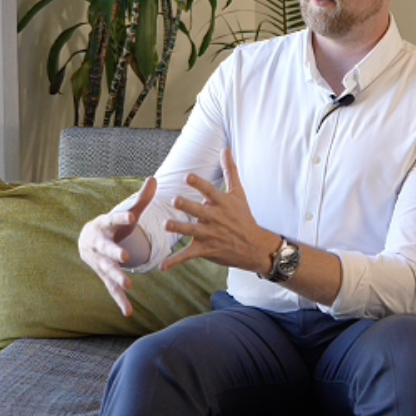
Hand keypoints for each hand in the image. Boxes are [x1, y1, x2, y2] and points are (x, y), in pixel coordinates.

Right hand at [78, 177, 155, 316]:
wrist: (88, 240)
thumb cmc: (113, 224)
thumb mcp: (126, 211)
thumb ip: (141, 199)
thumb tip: (154, 179)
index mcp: (105, 225)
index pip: (114, 218)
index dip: (123, 217)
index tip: (133, 216)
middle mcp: (99, 244)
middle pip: (107, 249)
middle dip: (115, 253)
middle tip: (126, 257)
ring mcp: (100, 262)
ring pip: (108, 271)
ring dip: (118, 278)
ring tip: (130, 285)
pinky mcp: (105, 276)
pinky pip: (112, 289)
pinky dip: (120, 300)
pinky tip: (129, 312)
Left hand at [161, 148, 278, 273]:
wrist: (253, 245)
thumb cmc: (243, 216)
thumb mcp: (239, 192)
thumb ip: (230, 170)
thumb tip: (226, 148)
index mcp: (222, 203)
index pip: (209, 191)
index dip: (199, 184)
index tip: (187, 177)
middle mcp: (215, 218)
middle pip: (199, 211)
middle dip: (187, 206)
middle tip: (175, 201)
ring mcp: (210, 234)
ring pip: (191, 231)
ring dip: (179, 228)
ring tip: (166, 225)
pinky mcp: (206, 250)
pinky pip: (188, 256)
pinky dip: (175, 262)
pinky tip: (162, 267)